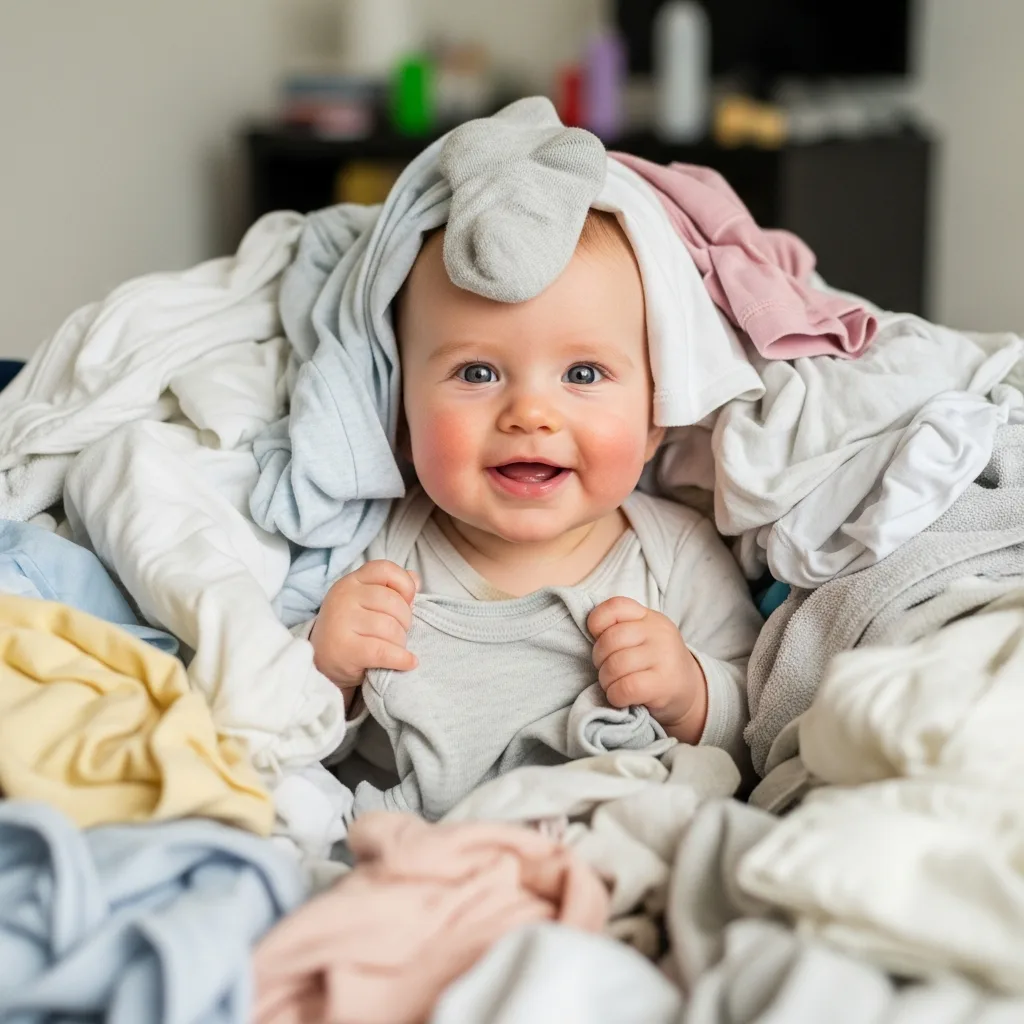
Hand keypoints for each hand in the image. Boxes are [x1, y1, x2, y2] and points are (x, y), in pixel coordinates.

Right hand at [310, 560, 419, 709]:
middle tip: (399, 633)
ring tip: (395, 648)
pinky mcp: (345, 649)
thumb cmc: (352, 630)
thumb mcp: (368, 603)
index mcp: (351, 582)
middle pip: (393, 602)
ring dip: (401, 642)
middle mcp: (344, 597)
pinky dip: (401, 659)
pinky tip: (408, 662)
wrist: (322, 663)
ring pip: (391, 628)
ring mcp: (341, 622)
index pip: (384, 569)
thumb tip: (416, 580)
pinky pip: (384, 651)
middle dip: (406, 621)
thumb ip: (391, 588)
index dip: (404, 584)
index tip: (408, 601)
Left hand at [587, 597, 707, 744]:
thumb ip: (621, 629)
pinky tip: (620, 697)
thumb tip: (590, 635)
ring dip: (606, 681)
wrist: (691, 694)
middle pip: (610, 640)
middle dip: (599, 659)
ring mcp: (664, 657)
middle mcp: (659, 633)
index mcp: (650, 618)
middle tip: (607, 670)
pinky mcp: (664, 684)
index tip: (599, 639)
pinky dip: (615, 696)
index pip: (615, 606)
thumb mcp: (644, 638)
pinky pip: (626, 687)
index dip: (597, 623)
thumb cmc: (656, 665)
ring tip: (613, 685)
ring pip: (615, 665)